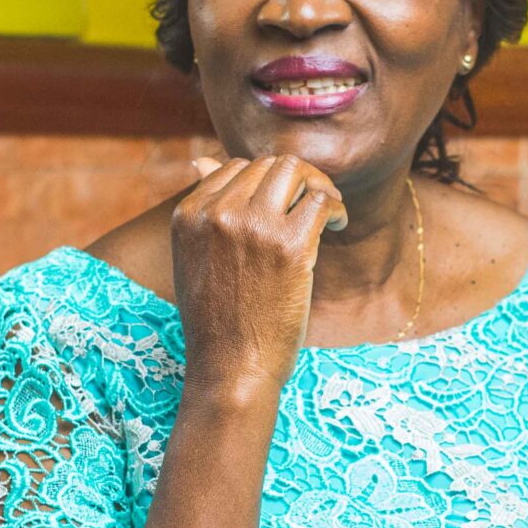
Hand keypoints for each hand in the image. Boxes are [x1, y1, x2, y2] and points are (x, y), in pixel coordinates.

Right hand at [171, 154, 346, 393]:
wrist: (230, 369)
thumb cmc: (217, 320)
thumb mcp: (194, 258)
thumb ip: (203, 210)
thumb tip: (202, 159)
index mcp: (189, 214)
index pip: (235, 167)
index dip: (266, 182)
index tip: (283, 205)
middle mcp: (217, 213)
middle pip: (269, 165)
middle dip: (296, 180)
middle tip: (313, 206)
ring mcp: (254, 226)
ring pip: (295, 172)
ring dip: (318, 185)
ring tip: (327, 211)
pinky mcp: (290, 245)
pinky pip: (321, 200)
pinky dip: (336, 207)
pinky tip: (338, 225)